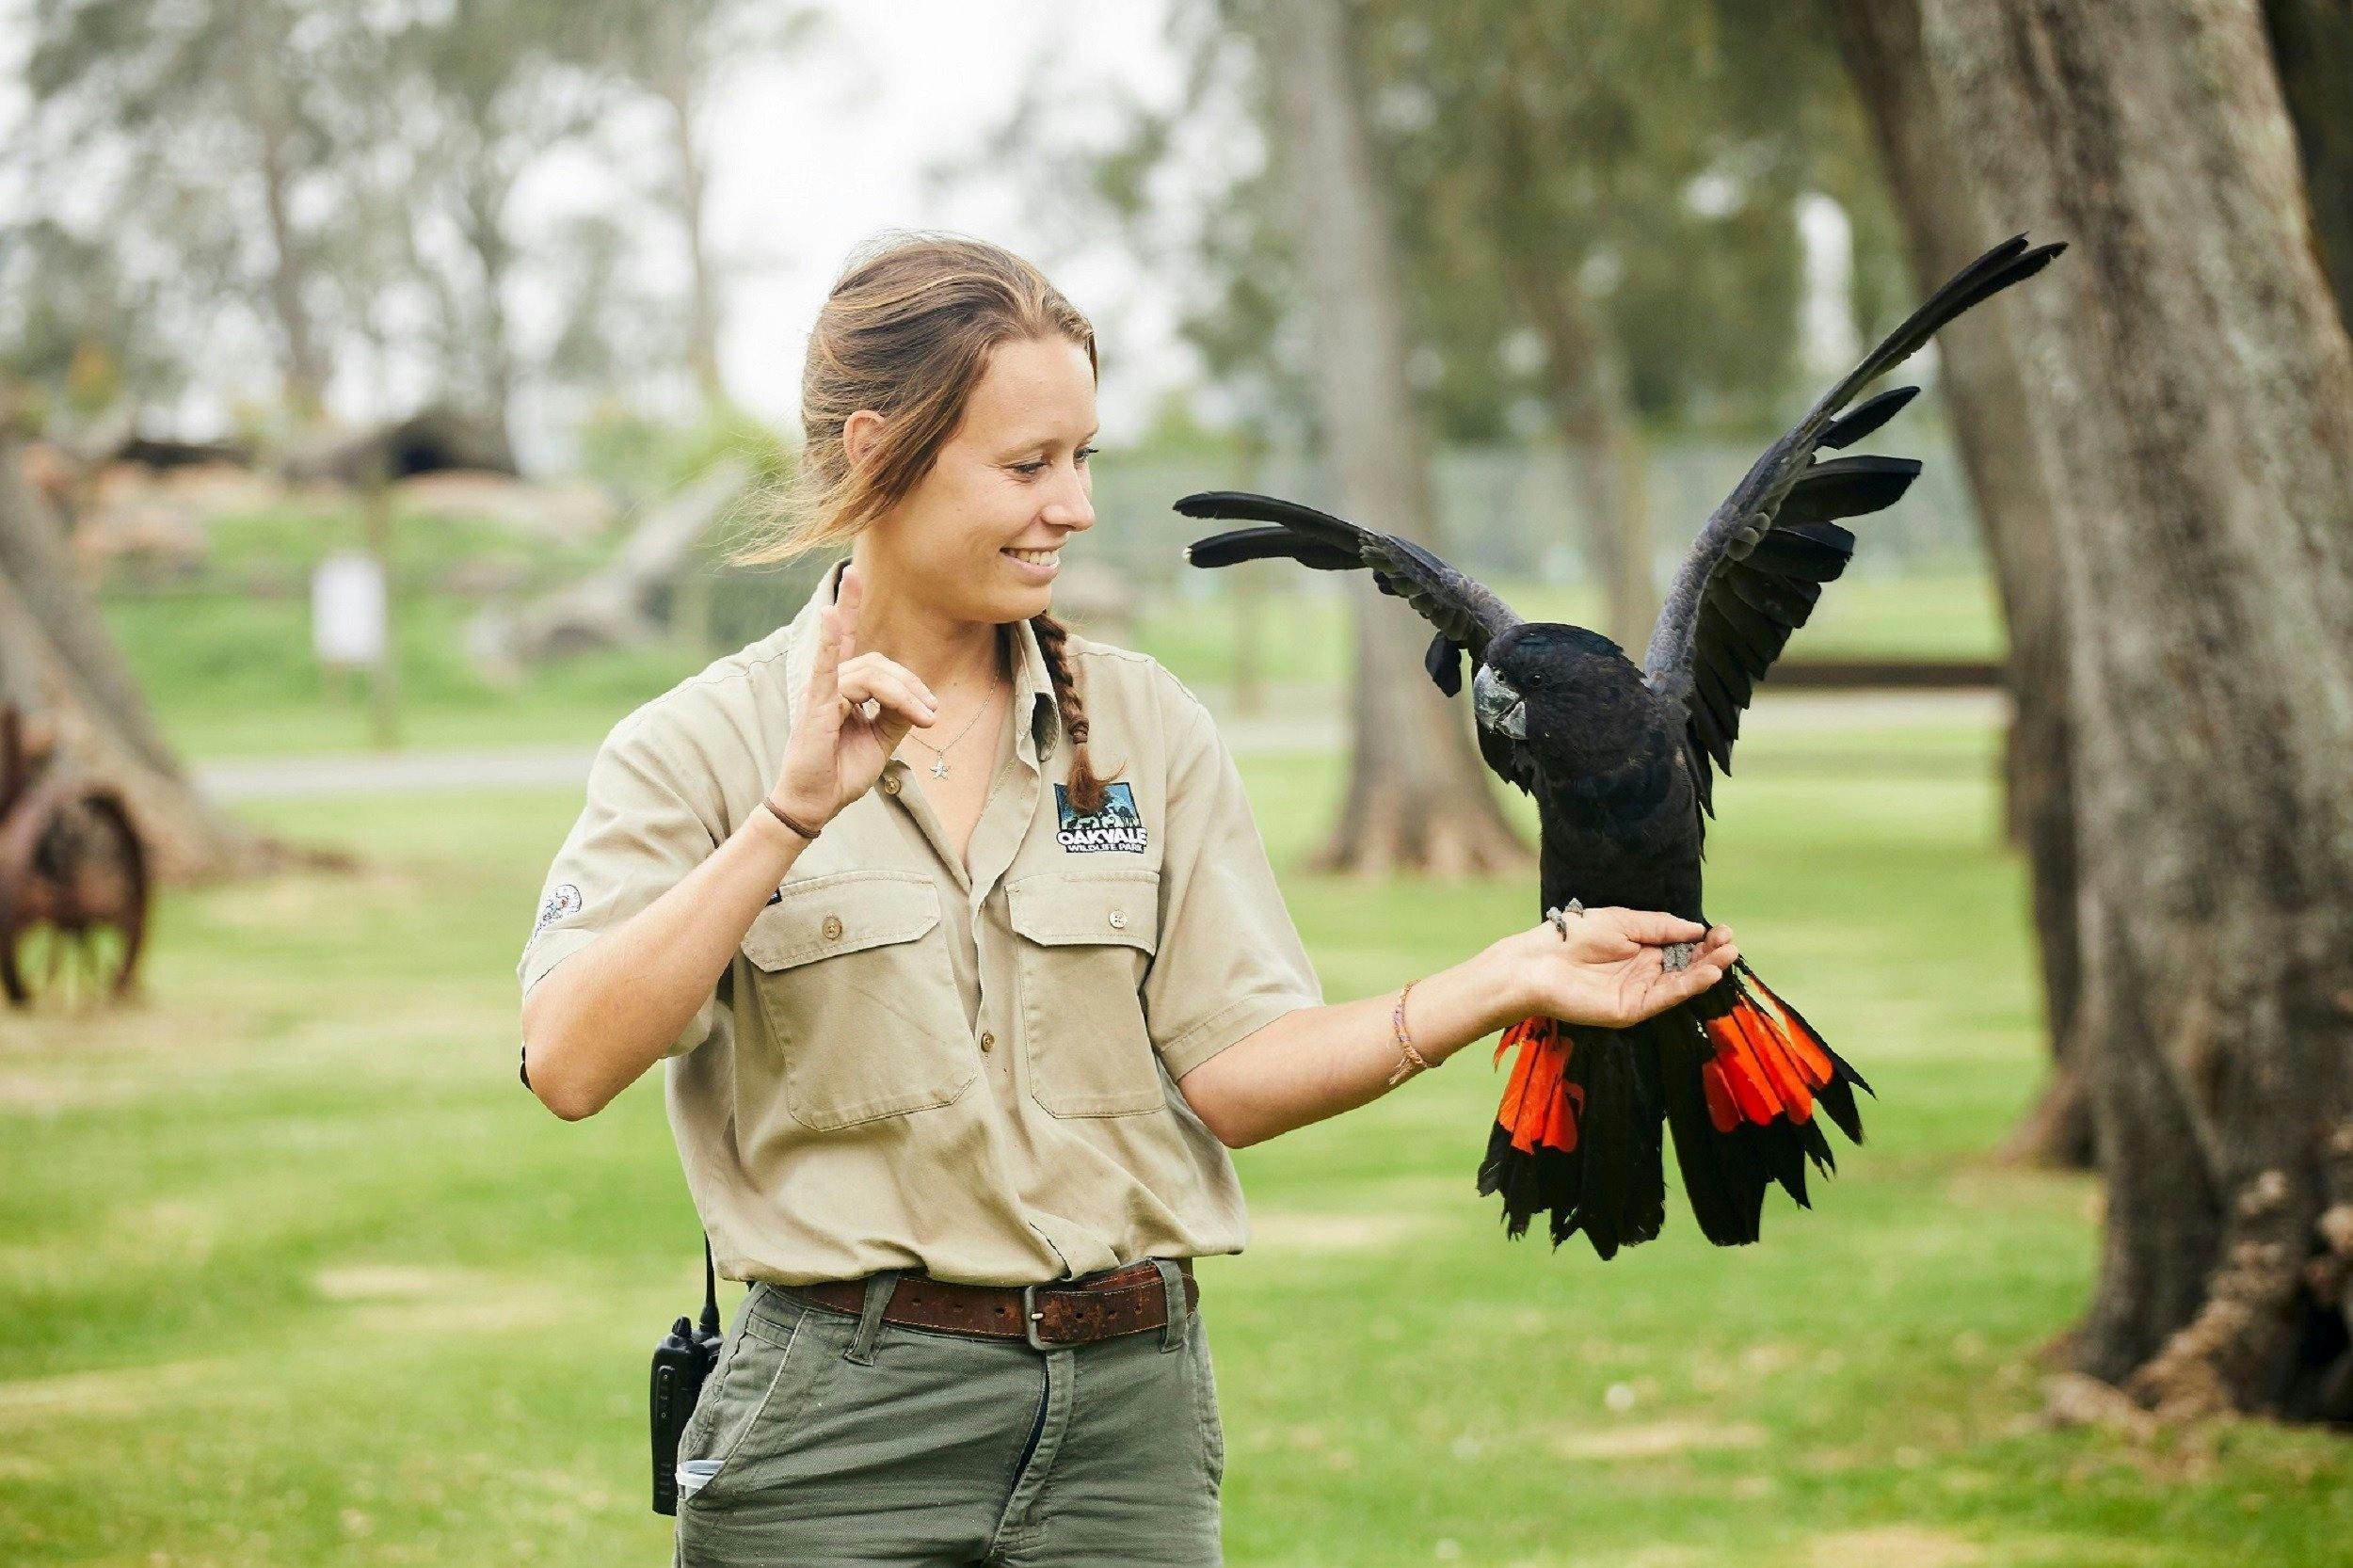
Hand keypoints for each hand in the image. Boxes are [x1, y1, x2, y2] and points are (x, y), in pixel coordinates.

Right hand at [768, 563, 938, 824]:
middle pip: (879, 663)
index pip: (850, 639)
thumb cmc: (840, 771)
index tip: (853, 573)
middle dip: (912, 686)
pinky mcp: (814, 706)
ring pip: (871, 674)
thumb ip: (896, 713)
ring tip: (925, 718)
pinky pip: (827, 670)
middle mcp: (829, 682)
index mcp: (842, 686)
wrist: (817, 804)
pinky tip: (831, 616)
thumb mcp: (881, 739)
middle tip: (933, 714)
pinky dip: (830, 642)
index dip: (850, 604)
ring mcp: (820, 692)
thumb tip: (918, 698)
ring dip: (905, 694)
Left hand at [1490, 907, 1737, 1029]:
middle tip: (1731, 943)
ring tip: (1727, 956)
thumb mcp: (1623, 921)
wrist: (1538, 961)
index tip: (1725, 930)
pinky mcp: (1632, 1010)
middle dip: (1711, 955)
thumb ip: (1660, 927)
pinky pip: (1665, 997)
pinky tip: (1707, 973)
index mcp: (1643, 949)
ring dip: (1707, 971)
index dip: (1704, 940)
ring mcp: (1640, 992)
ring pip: (1681, 983)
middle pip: (1687, 966)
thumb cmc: (1575, 935)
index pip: (1683, 947)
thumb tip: (1696, 928)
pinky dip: (1688, 986)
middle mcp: (1645, 972)